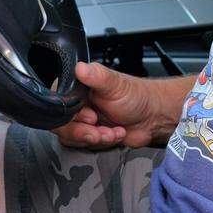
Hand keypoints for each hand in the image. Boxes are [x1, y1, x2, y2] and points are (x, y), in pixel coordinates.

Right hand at [53, 61, 178, 149]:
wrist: (152, 117)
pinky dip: (102, 143)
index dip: (71, 115)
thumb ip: (96, 76)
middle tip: (99, 129)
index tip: (89, 117)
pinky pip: (85, 145)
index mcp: (77, 87)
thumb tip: (80, 67)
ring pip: (74, 137)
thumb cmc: (136, 96)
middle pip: (63, 124)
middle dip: (83, 131)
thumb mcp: (115, 84)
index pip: (59, 104)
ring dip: (95, 137)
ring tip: (112, 131)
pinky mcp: (91, 136)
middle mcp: (78, 104)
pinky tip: (116, 134)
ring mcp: (83, 121)